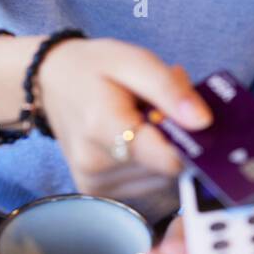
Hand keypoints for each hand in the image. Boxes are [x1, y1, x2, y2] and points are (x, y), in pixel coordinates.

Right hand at [34, 39, 211, 200]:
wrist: (50, 82)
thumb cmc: (93, 67)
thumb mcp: (133, 60)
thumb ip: (170, 90)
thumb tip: (204, 122)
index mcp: (102, 127)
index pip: (168, 158)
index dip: (190, 141)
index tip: (191, 117)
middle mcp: (94, 164)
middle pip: (168, 169)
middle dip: (175, 139)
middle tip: (160, 107)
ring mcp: (94, 184)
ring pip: (160, 180)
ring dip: (163, 151)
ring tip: (144, 119)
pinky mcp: (97, 193)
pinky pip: (146, 184)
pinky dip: (150, 162)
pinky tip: (135, 137)